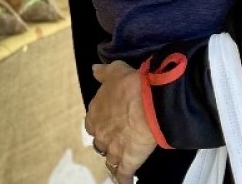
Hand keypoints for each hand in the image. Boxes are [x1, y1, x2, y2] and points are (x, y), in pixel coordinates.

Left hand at [86, 61, 158, 182]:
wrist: (149, 99)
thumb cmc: (131, 84)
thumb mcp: (115, 71)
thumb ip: (104, 73)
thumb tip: (94, 69)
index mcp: (95, 113)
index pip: (92, 123)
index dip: (100, 124)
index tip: (106, 124)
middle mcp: (101, 132)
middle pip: (100, 143)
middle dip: (106, 143)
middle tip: (116, 142)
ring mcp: (113, 148)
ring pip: (110, 160)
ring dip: (114, 162)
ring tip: (119, 164)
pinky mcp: (128, 159)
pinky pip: (123, 174)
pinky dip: (123, 179)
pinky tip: (126, 182)